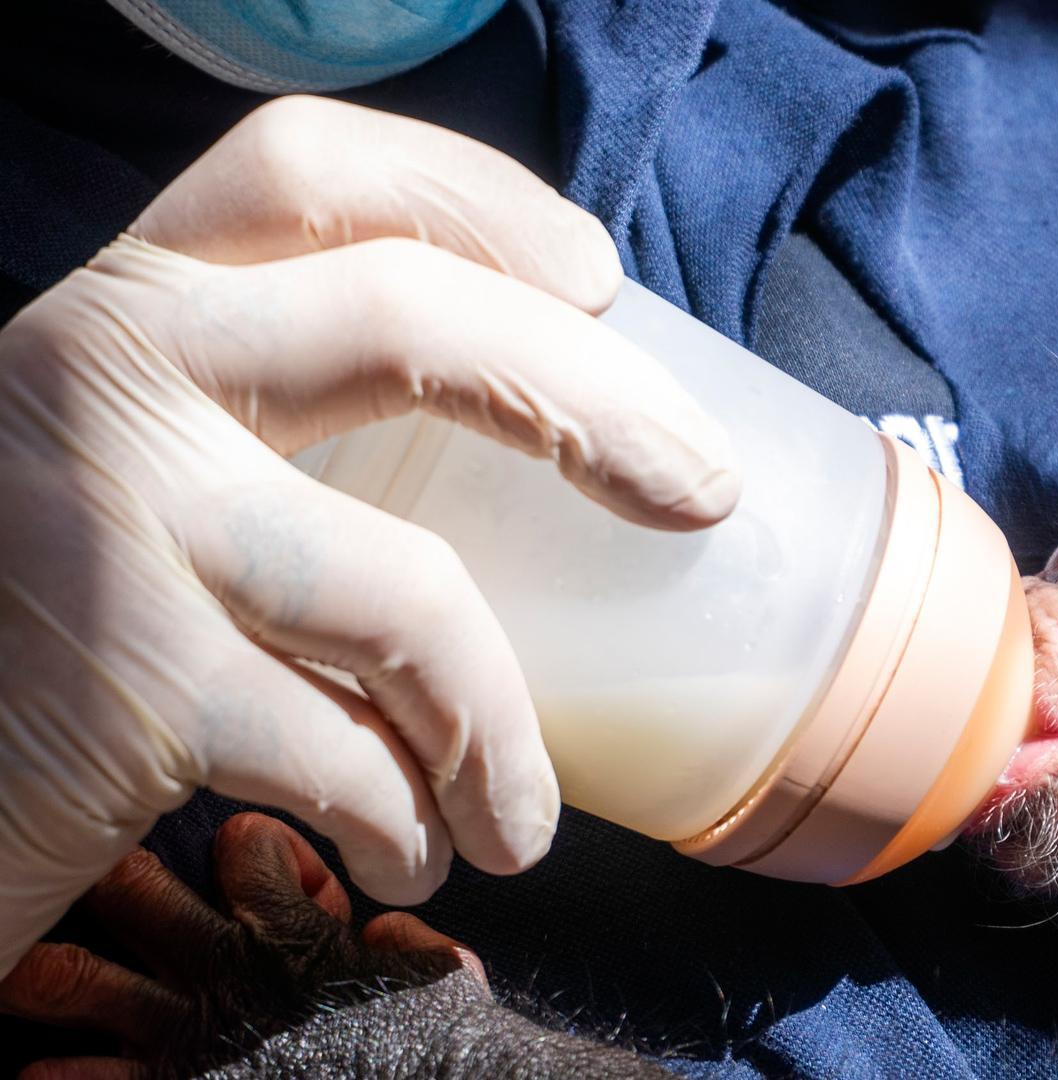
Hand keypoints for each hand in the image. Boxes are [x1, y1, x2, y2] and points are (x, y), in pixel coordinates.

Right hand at [0, 96, 740, 977]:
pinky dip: (412, 822)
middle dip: (591, 402)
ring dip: (498, 734)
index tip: (596, 269)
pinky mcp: (124, 681)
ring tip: (521, 820)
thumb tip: (550, 427)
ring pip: (410, 596)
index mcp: (133, 305)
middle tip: (705, 494)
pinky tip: (414, 856)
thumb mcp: (142, 462)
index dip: (470, 195)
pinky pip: (352, 753)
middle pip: (402, 320)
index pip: (304, 169)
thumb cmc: (58, 616)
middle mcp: (101, 370)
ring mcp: (105, 518)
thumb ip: (276, 418)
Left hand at [0, 813, 487, 1077]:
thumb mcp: (441, 976)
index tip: (281, 880)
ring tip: (30, 964)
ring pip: (71, 978)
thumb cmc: (430, 1044)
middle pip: (130, 887)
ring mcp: (181, 1031)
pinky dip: (58, 1076)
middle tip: (108, 879)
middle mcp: (222, 966)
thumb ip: (408, 938)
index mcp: (290, 927)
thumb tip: (383, 931)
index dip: (260, 848)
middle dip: (112, 877)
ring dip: (48, 972)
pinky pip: (82, 1079)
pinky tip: (42, 1074)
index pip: (244, 840)